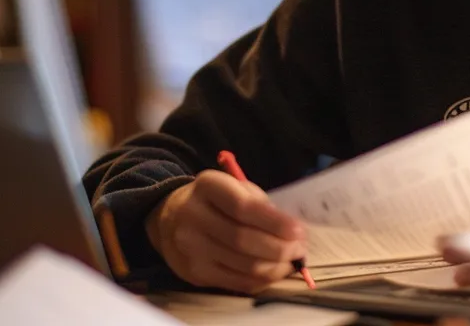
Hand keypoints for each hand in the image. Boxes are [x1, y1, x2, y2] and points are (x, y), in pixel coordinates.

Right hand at [146, 170, 307, 293]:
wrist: (169, 219)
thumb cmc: (215, 202)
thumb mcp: (234, 188)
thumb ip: (260, 205)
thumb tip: (293, 234)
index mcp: (207, 186)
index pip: (243, 207)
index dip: (275, 222)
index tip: (298, 231)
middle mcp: (193, 215)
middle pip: (243, 240)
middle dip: (280, 248)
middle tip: (300, 249)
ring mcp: (191, 247)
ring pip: (243, 265)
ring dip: (276, 266)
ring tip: (291, 261)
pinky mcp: (194, 272)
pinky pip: (237, 282)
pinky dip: (262, 279)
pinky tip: (274, 271)